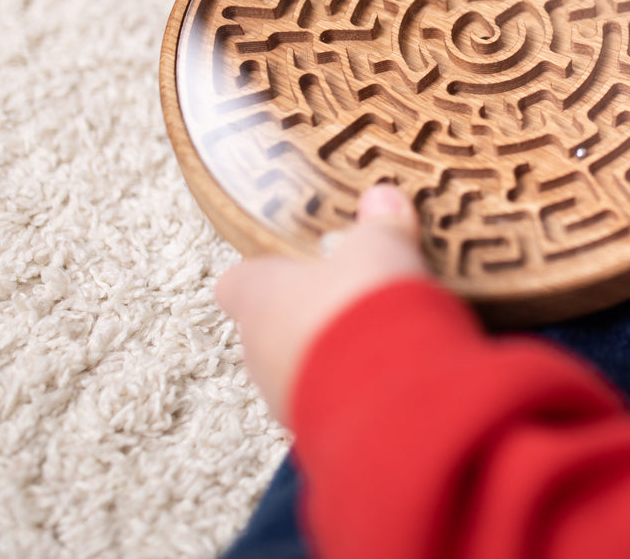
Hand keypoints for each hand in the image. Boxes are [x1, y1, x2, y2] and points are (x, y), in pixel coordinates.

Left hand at [215, 184, 428, 425]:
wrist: (387, 398)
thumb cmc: (362, 308)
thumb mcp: (379, 247)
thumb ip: (379, 224)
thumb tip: (382, 198)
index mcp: (257, 297)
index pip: (237, 282)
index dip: (266, 271)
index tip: (299, 263)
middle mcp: (257, 351)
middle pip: (271, 326)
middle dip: (310, 314)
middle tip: (354, 295)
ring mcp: (284, 396)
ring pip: (301, 367)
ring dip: (334, 355)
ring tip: (382, 338)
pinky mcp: (317, 429)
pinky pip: (332, 400)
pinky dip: (355, 389)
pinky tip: (392, 376)